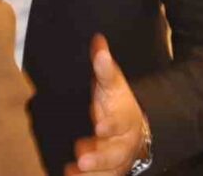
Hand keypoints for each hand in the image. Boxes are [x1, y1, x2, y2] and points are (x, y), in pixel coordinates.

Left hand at [64, 35, 145, 175]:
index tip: (98, 126)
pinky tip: (68, 175)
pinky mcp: (108, 172)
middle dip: (99, 157)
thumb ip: (104, 67)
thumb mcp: (113, 85)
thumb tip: (98, 40)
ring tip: (72, 171)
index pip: (120, 122)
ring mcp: (116, 162)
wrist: (134, 128)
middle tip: (82, 158)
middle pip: (115, 154)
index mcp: (126, 120)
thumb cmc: (118, 104)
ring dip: (92, 174)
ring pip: (107, 171)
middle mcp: (123, 144)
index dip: (111, 125)